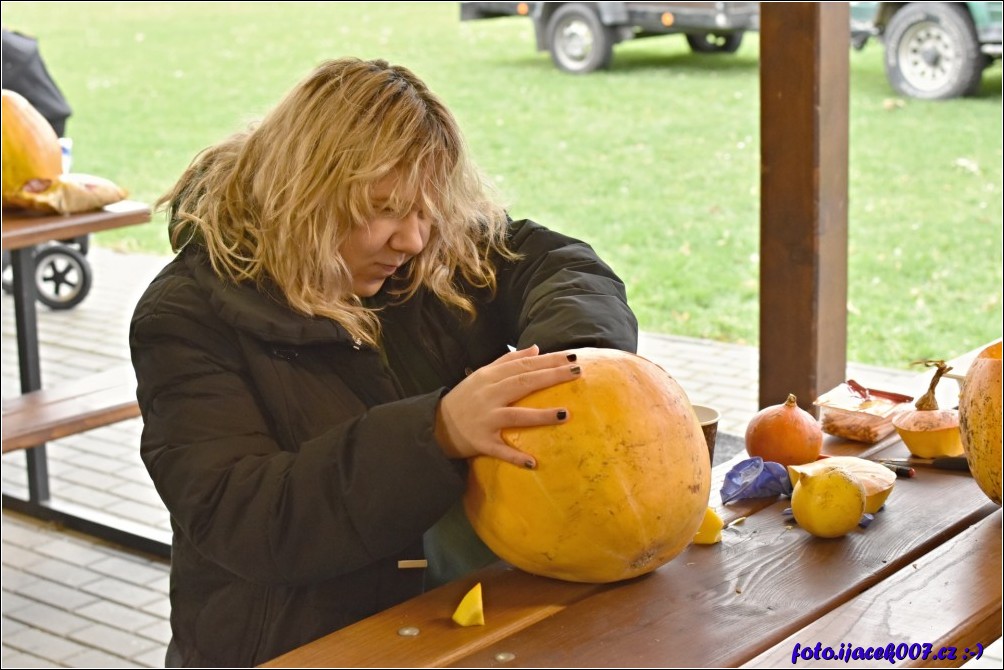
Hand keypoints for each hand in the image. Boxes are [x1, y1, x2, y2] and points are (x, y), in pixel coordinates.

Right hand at [435, 345, 580, 468]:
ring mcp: (485, 419)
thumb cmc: (465, 398)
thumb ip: (508, 361)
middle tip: (577, 373)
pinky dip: (515, 456)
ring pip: (515, 416)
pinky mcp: (481, 442)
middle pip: (523, 383)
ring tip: (565, 414)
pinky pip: (500, 450)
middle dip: (551, 377)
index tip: (571, 358)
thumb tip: (537, 349)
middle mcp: (488, 395)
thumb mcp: (482, 375)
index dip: (547, 360)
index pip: (523, 365)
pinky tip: (533, 462)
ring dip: (540, 416)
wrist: (436, 426)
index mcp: (489, 377)